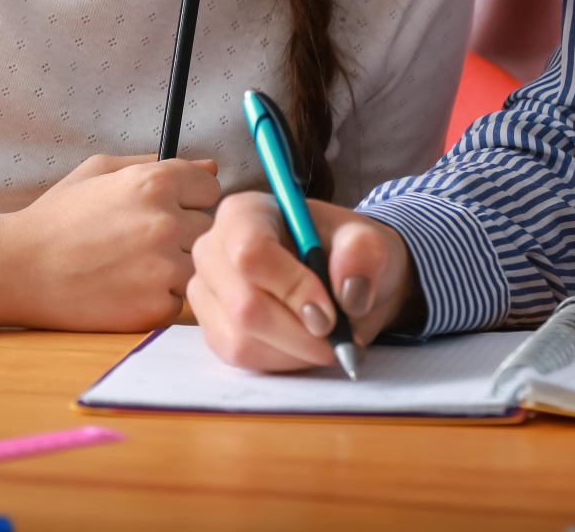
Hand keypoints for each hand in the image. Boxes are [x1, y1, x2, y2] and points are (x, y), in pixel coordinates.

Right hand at [0, 154, 219, 330]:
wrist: (19, 268)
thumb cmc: (57, 217)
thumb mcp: (99, 171)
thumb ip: (157, 165)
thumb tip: (210, 169)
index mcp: (154, 182)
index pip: (211, 189)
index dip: (189, 198)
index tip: (165, 207)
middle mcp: (164, 223)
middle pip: (208, 228)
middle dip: (182, 232)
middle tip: (140, 240)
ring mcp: (162, 269)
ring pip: (197, 266)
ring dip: (174, 267)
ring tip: (132, 265)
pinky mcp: (155, 308)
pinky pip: (179, 300)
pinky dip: (159, 298)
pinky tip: (126, 288)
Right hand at [187, 191, 418, 371]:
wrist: (338, 279)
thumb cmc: (344, 253)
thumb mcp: (367, 240)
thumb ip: (363, 253)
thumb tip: (349, 291)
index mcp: (244, 213)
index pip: (251, 252)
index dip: (292, 288)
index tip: (331, 314)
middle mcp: (213, 249)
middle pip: (245, 305)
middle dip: (301, 333)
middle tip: (341, 337)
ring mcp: (207, 292)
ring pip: (243, 340)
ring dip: (298, 352)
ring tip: (330, 341)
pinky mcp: (212, 328)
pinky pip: (243, 358)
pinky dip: (284, 362)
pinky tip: (306, 346)